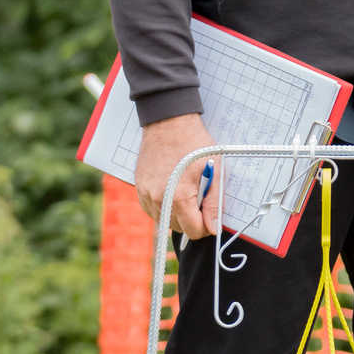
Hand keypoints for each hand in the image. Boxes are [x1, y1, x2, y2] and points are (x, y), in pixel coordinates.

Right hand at [134, 113, 219, 239]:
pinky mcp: (139, 189)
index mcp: (179, 197)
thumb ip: (214, 203)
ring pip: (165, 221)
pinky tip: (172, 190)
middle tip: (200, 198)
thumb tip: (214, 228)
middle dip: (193, 219)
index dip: (207, 226)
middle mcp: (159, 199)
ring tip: (186, 191)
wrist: (169, 122)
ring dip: (177, 214)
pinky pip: (153, 210)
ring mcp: (146, 195)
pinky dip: (164, 206)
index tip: (211, 215)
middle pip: (179, 228)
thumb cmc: (195, 144)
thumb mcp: (214, 171)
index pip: (194, 231)